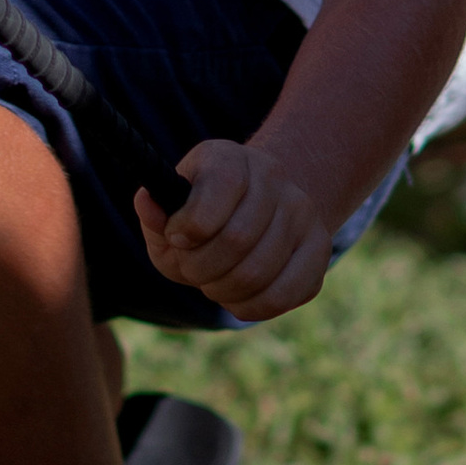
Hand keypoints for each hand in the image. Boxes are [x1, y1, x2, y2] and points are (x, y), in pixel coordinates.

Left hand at [135, 138, 329, 321]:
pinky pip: (282, 295)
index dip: (188, 226)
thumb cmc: (202, 214)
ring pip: (258, 272)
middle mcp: (273, 178)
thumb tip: (146, 203)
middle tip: (191, 269)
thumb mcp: (172, 208)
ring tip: (211, 283)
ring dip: (222, 290)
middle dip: (200, 267)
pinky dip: (248, 307)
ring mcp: (302, 213)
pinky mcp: (318, 250)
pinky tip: (235, 298)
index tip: (176, 238)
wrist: (257, 208)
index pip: (219, 187)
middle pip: (236, 239)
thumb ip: (155, 212)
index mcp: (229, 158)